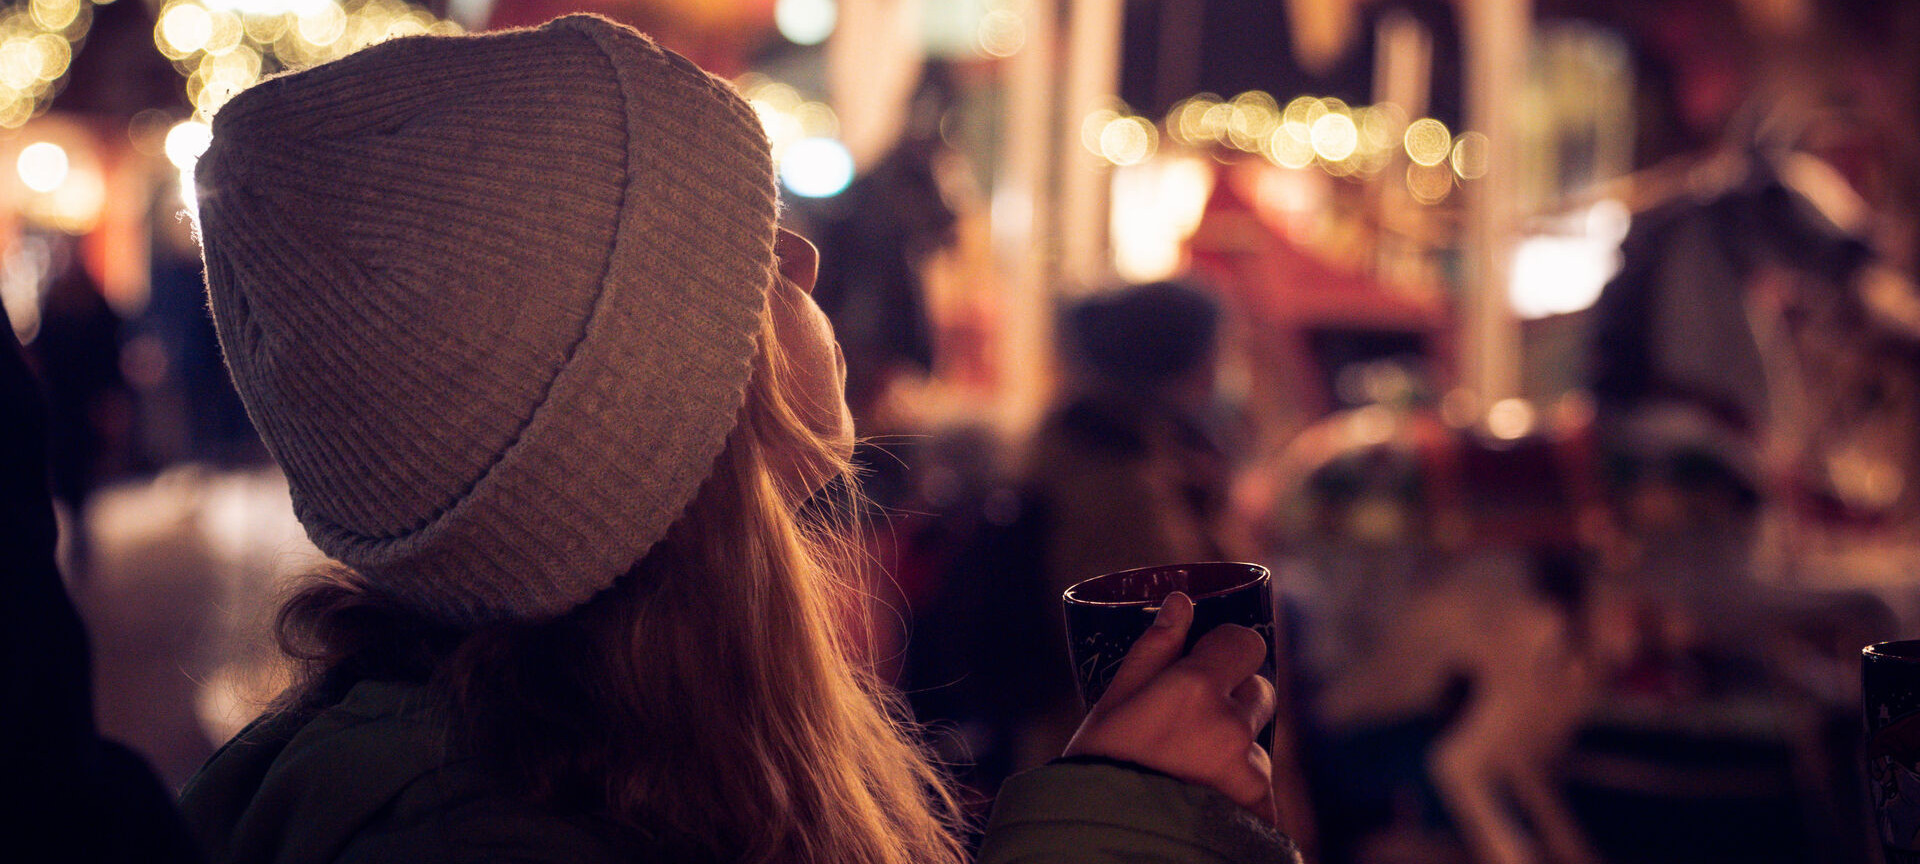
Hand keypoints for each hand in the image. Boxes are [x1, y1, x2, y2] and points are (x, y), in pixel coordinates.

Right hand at [1063, 592, 1277, 820]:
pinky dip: (1240, 792)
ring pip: (1257, 744)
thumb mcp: (1114, 704)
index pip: (1245, 642)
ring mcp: (1249, 771)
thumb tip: (1180, 602)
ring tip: (1188, 773)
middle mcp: (1232, 725)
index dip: (1228, 650)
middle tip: (1192, 724)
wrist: (1103, 842)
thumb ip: (1153, 650)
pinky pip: (1261, 789)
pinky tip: (1203, 801)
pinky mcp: (1259, 810)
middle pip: (1260, 692)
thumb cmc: (1099, 768)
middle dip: (1234, 700)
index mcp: (1195, 688)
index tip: (1209, 661)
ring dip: (1235, 751)